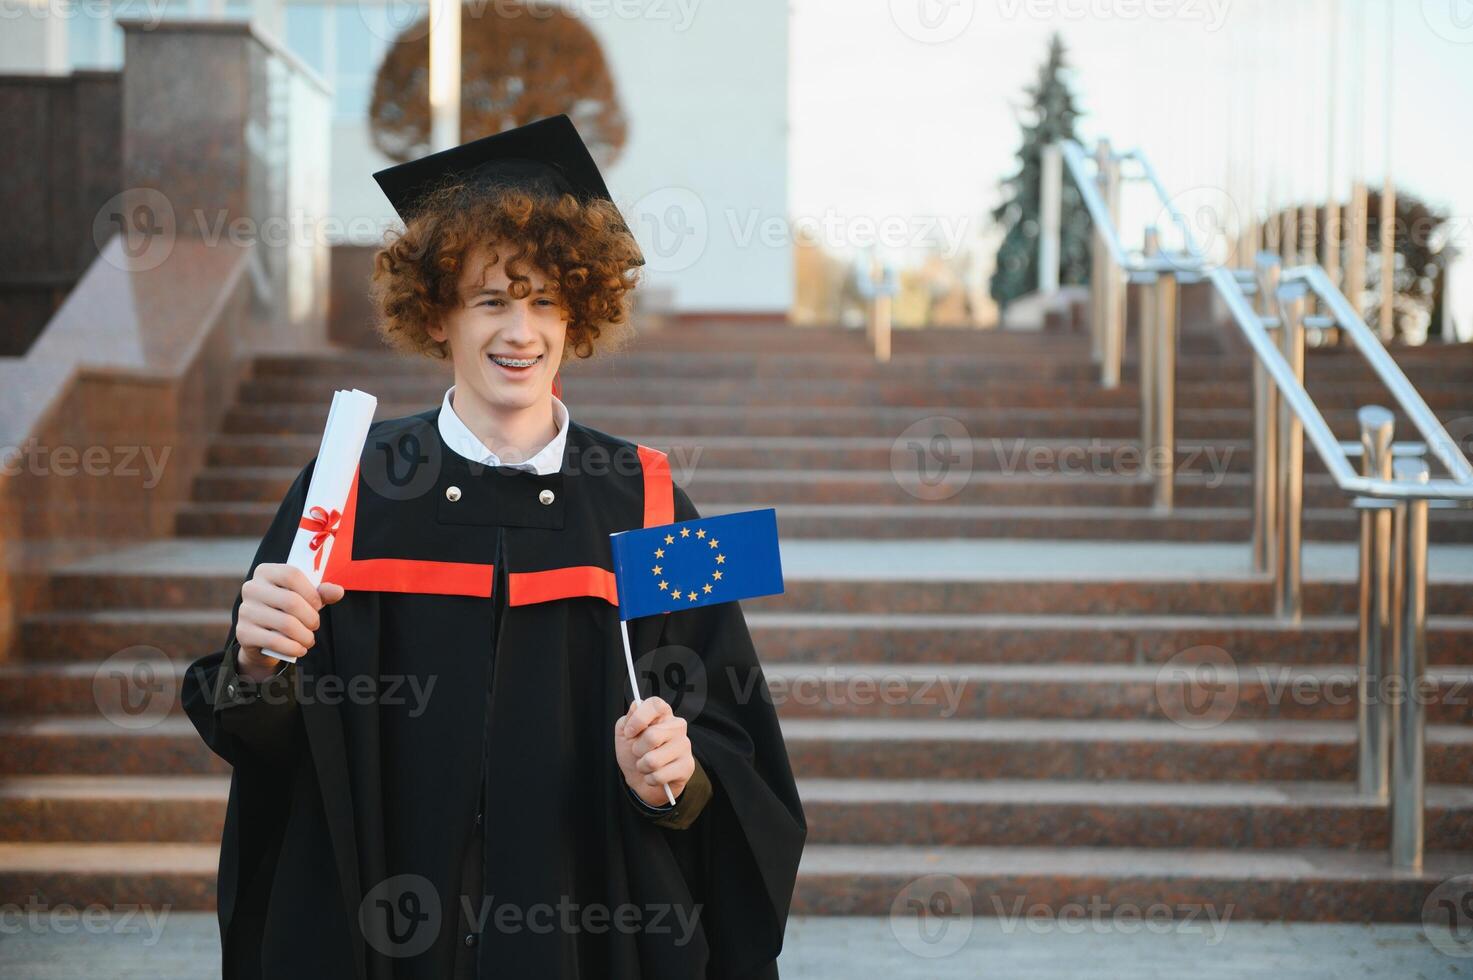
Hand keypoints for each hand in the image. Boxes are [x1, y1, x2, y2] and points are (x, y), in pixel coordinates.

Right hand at [234, 563, 344, 680]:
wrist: (263, 639)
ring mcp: (245, 610)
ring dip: (305, 636)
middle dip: (311, 618)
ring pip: (286, 624)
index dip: (311, 592)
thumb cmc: (287, 611)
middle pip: (291, 601)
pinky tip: (300, 649)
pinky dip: (294, 647)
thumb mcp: (306, 599)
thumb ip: (322, 593)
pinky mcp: (243, 632)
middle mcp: (251, 588)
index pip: (292, 575)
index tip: (318, 605)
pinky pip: (275, 641)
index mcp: (266, 572)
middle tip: (315, 626)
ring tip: (309, 639)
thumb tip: (337, 591)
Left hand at [613, 696, 693, 806]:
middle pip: (652, 736)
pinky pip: (660, 776)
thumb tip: (636, 705)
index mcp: (662, 714)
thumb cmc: (633, 754)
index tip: (629, 733)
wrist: (640, 780)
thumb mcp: (624, 734)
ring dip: (642, 767)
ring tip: (646, 765)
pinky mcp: (687, 766)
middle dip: (637, 750)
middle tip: (639, 753)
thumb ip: (628, 719)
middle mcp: (677, 726)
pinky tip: (654, 776)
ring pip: (654, 760)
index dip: (639, 718)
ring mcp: (684, 745)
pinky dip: (650, 779)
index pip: (656, 705)